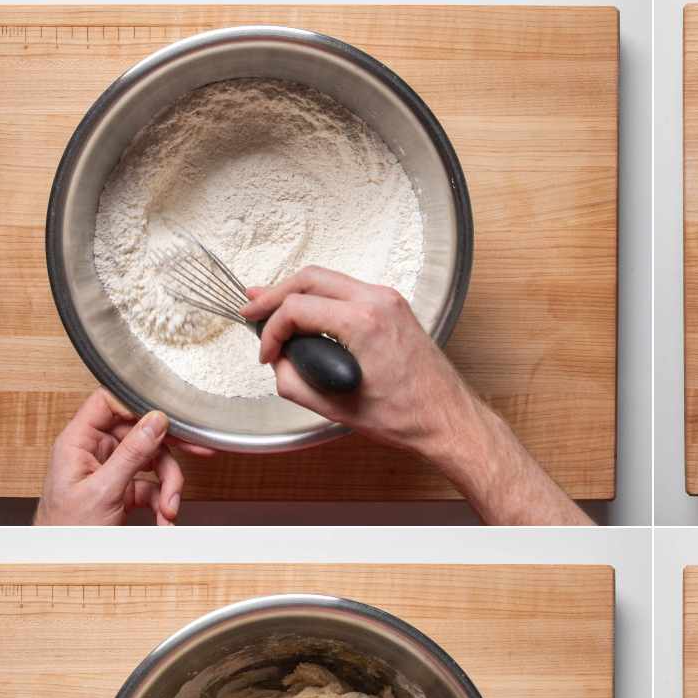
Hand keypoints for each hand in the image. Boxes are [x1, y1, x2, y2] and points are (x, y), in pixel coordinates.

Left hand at [35, 390, 210, 525]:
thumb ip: (131, 454)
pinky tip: (164, 520)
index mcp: (78, 442)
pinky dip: (162, 503)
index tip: (166, 416)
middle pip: (140, 435)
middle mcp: (94, 452)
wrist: (63, 564)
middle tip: (199, 451)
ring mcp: (109, 471)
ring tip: (170, 510)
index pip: (108, 403)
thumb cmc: (66, 532)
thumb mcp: (104, 490)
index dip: (137, 405)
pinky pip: (151, 487)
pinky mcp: (121, 490)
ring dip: (168, 487)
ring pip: (152, 462)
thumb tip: (155, 421)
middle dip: (168, 453)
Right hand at [242, 267, 480, 455]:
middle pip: (310, 278)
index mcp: (365, 322)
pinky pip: (348, 291)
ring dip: (297, 292)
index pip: (297, 307)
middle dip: (275, 293)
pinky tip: (305, 311)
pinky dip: (321, 298)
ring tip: (269, 306)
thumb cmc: (406, 417)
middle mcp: (379, 301)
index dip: (271, 330)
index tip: (266, 354)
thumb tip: (278, 362)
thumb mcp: (336, 408)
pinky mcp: (394, 307)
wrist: (447, 419)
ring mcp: (389, 300)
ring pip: (329, 279)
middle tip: (251, 308)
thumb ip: (294, 382)